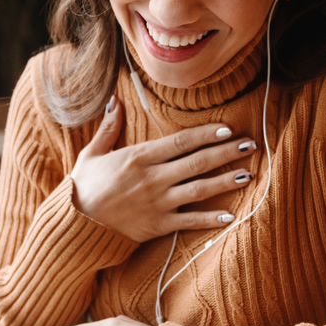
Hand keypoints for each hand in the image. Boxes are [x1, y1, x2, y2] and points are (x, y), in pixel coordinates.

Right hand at [69, 96, 257, 242]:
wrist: (75, 224)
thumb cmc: (84, 187)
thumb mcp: (92, 153)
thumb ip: (109, 127)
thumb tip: (114, 100)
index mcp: (139, 156)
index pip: (181, 141)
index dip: (207, 133)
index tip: (227, 128)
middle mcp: (153, 178)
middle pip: (197, 162)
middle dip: (226, 152)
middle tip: (250, 144)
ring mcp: (158, 203)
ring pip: (199, 189)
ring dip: (226, 181)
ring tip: (248, 173)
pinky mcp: (158, 225)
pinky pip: (189, 222)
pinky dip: (210, 219)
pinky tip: (230, 216)